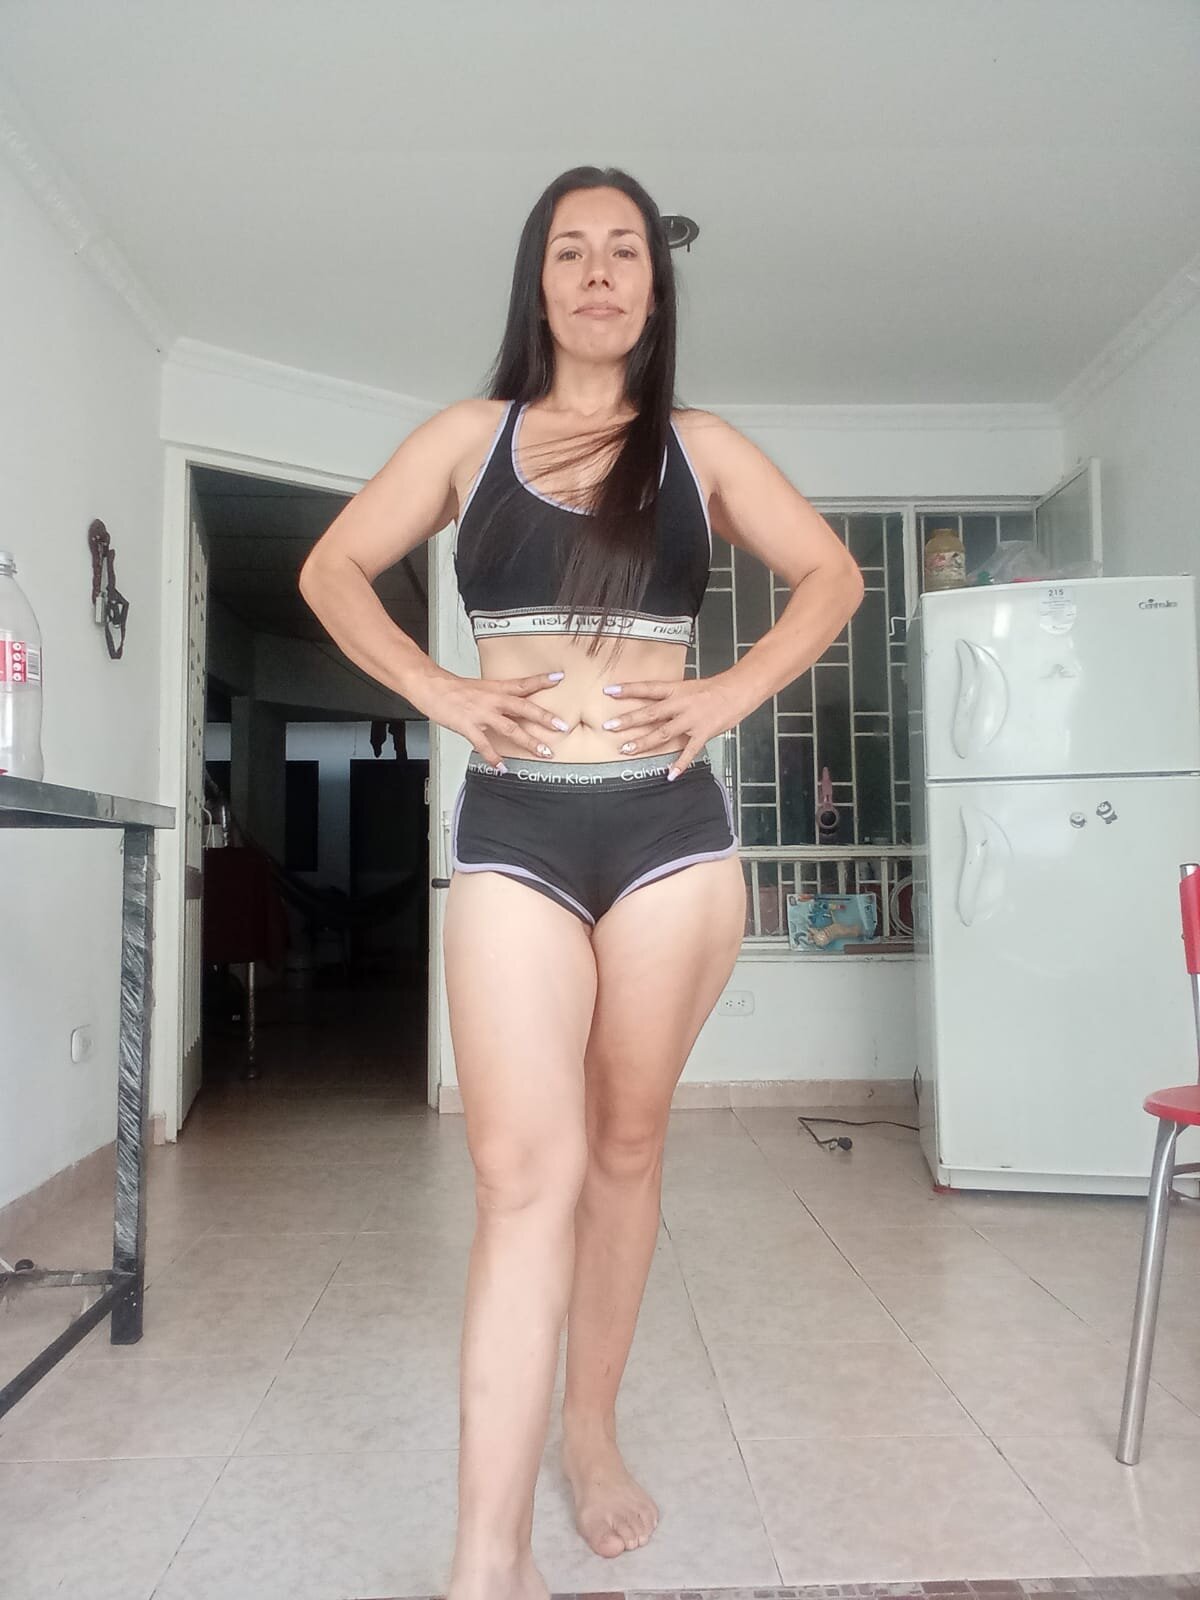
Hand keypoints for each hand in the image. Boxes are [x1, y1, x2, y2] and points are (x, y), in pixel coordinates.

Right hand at [422, 670, 570, 768]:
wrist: (431, 686)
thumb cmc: (453, 688)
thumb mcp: (481, 688)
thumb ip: (498, 697)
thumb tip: (512, 706)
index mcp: (496, 688)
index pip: (522, 683)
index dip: (541, 680)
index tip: (558, 678)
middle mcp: (493, 700)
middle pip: (524, 708)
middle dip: (544, 718)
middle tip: (562, 726)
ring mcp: (481, 714)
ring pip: (511, 728)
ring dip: (529, 742)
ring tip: (544, 752)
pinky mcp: (468, 726)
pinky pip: (484, 745)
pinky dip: (493, 757)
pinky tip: (502, 767)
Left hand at [600, 673, 743, 778]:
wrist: (739, 690)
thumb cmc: (714, 688)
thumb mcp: (688, 687)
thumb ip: (671, 697)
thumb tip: (652, 704)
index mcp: (676, 689)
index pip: (648, 688)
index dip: (628, 689)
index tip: (608, 691)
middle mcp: (681, 704)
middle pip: (650, 713)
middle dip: (629, 720)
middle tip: (609, 726)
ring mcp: (691, 720)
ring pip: (663, 733)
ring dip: (644, 742)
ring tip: (626, 750)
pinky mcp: (703, 733)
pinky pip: (689, 751)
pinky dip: (679, 764)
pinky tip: (670, 775)